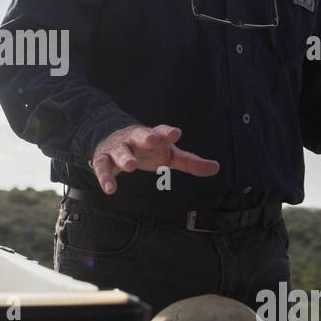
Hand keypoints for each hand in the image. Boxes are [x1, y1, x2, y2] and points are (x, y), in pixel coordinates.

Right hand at [90, 124, 219, 193]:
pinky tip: (110, 189)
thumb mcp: (169, 154)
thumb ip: (190, 162)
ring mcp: (119, 147)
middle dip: (146, 136)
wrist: (112, 138)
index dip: (168, 132)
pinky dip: (105, 177)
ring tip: (130, 167)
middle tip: (153, 139)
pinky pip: (102, 166)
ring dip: (125, 157)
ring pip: (120, 151)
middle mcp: (135, 139)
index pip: (162, 132)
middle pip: (140, 135)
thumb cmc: (147, 149)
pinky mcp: (103, 157)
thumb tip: (217, 168)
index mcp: (154, 137)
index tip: (176, 133)